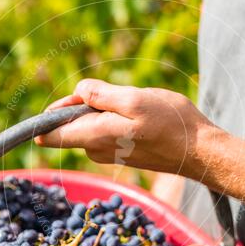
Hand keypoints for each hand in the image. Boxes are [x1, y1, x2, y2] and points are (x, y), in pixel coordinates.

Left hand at [36, 79, 215, 176]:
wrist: (199, 151)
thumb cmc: (170, 123)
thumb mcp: (134, 99)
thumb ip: (100, 95)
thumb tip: (77, 92)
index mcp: (94, 136)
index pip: (49, 136)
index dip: (45, 117)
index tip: (61, 102)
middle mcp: (96, 150)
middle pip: (70, 124)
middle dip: (83, 103)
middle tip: (114, 94)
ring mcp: (108, 153)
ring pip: (89, 125)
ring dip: (103, 109)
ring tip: (133, 105)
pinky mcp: (121, 153)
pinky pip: (105, 130)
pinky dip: (115, 117)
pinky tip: (140, 116)